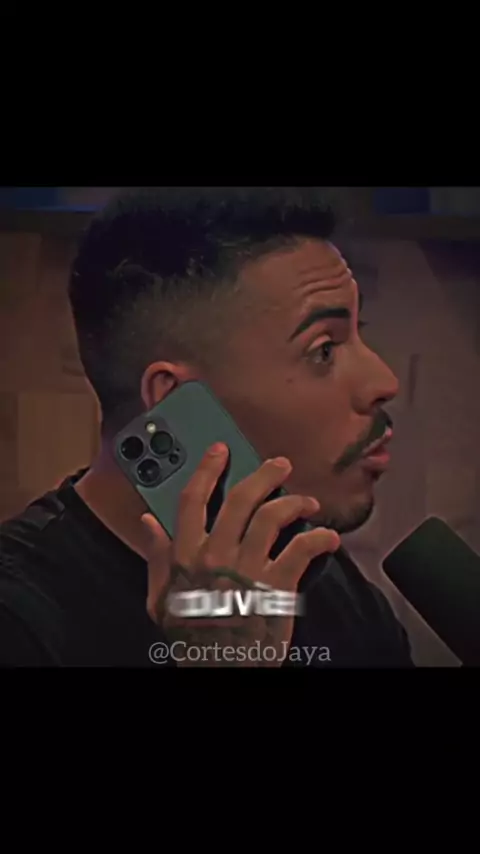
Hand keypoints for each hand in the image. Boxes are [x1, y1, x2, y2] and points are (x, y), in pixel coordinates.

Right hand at [143, 443, 339, 666]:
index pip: (193, 499)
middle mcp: (216, 555)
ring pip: (273, 516)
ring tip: (307, 502)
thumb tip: (148, 522)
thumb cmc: (192, 638)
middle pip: (240, 498)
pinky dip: (320, 539)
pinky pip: (302, 549)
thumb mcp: (161, 600)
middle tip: (279, 465)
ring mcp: (247, 569)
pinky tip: (328, 537)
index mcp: (186, 555)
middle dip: (264, 474)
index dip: (207, 469)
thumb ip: (157, 557)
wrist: (219, 672)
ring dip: (295, 502)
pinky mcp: (277, 586)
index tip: (220, 451)